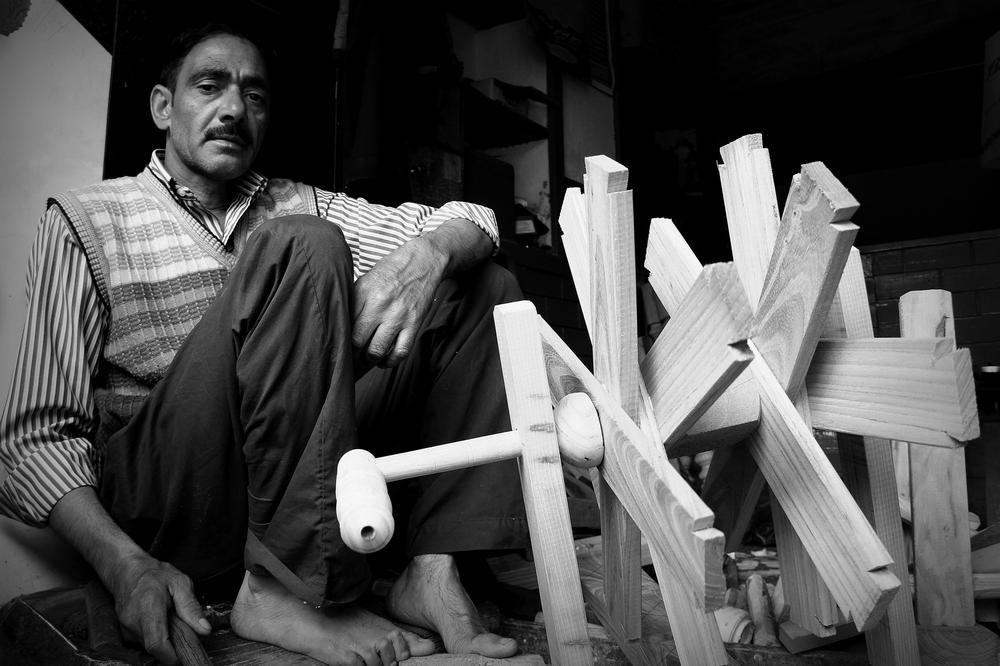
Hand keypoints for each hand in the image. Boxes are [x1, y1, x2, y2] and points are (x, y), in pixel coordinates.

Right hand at [110, 551, 211, 663]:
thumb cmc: (155, 575)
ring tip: (170, 621)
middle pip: (154, 648)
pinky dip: (155, 636)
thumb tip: (204, 630)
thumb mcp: (180, 583)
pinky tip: (160, 623)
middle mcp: (133, 621)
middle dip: (172, 647)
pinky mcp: (124, 633)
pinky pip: (143, 642)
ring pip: (149, 646)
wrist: (127, 571)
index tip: (185, 656)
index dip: (172, 656)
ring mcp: (125, 629)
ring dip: (164, 640)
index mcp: (148, 607)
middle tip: (184, 632)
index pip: (156, 643)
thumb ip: (191, 607)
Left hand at [353, 236, 447, 367]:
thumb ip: (355, 301)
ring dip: (369, 360)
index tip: (340, 346)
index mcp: (363, 293)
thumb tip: (343, 326)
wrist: (424, 260)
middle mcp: (379, 305)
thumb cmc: (393, 269)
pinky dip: (390, 361)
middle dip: (352, 354)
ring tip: (366, 359)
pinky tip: (384, 360)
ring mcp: (398, 316)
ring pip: (377, 351)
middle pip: (357, 342)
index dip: (341, 340)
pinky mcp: (414, 323)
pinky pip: (400, 352)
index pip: (345, 326)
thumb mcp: (367, 279)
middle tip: (350, 357)